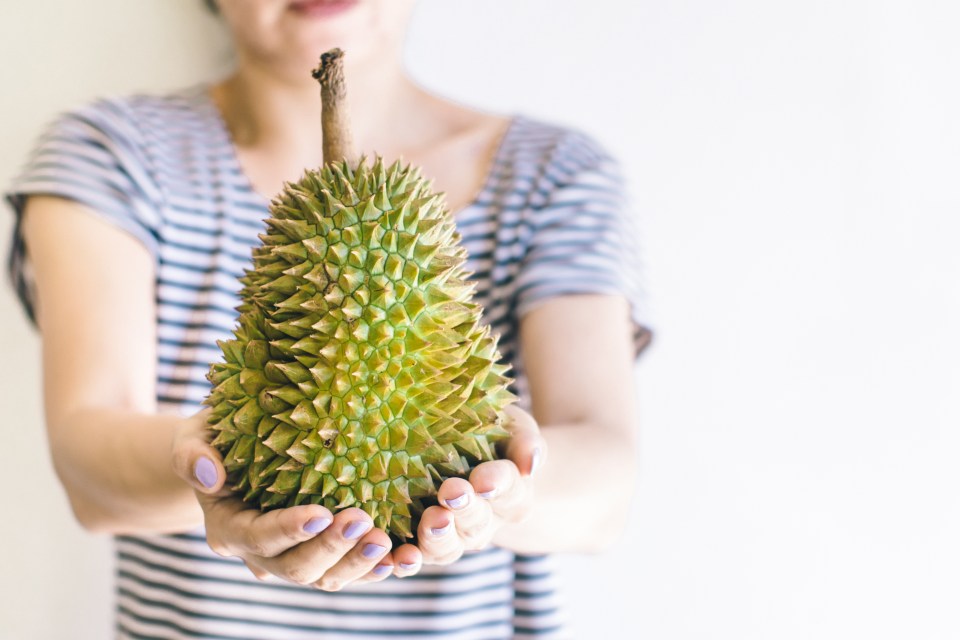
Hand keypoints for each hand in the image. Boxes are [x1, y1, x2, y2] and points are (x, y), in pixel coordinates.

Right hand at [171, 411, 422, 589]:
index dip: (287, 530)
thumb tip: (210, 473)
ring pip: (326, 577)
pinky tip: (400, 556)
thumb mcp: (195, 435)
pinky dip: (373, 569)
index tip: (319, 514)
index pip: (258, 537)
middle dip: (330, 549)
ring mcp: (293, 558)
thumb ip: (192, 452)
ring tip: (386, 540)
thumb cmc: (216, 437)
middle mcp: (260, 553)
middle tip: (362, 521)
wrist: (231, 455)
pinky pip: (348, 570)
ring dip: (357, 563)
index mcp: (229, 527)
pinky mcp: (322, 554)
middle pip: (295, 567)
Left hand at [416, 404, 544, 563]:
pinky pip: (415, 558)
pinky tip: (400, 556)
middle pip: (477, 524)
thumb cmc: (495, 436)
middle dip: (465, 510)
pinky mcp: (423, 543)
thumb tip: (530, 461)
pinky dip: (407, 561)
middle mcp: (486, 523)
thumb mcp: (514, 429)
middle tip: (451, 492)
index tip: (483, 479)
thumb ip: (525, 442)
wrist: (471, 456)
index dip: (498, 484)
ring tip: (431, 520)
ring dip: (438, 537)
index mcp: (514, 495)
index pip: (510, 491)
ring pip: (448, 548)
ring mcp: (454, 537)